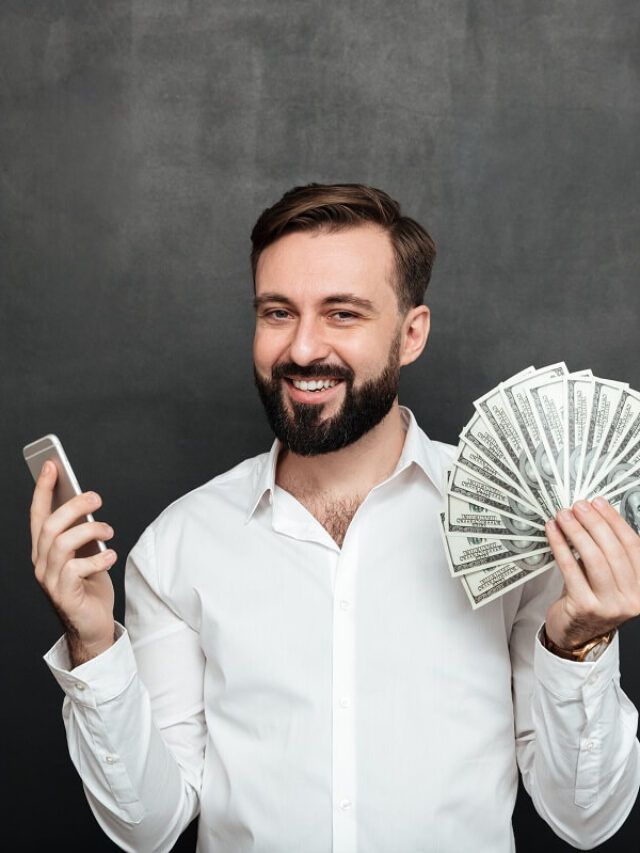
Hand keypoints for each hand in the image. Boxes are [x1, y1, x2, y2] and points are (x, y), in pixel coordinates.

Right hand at [30, 460, 116, 665]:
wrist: (93, 626)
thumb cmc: (90, 586)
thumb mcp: (86, 553)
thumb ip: (82, 532)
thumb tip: (88, 503)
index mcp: (44, 550)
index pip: (38, 514)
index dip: (43, 489)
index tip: (51, 464)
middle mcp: (41, 563)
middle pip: (50, 525)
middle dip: (74, 505)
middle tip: (97, 498)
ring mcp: (49, 580)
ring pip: (61, 543)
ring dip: (90, 530)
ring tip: (109, 532)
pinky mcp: (63, 595)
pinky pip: (75, 568)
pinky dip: (97, 559)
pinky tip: (110, 556)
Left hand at [544, 497, 639, 649]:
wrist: (576, 632)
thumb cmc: (592, 597)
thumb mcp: (609, 576)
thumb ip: (607, 550)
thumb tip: (592, 513)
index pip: (632, 546)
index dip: (614, 520)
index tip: (599, 503)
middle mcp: (632, 598)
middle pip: (613, 550)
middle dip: (594, 522)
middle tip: (579, 506)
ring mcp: (609, 605)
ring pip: (594, 559)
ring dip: (576, 532)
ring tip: (564, 516)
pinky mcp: (585, 607)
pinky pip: (571, 569)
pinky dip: (560, 546)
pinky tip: (553, 532)